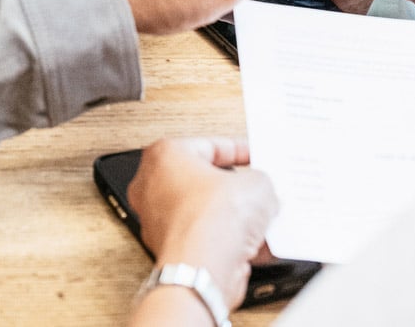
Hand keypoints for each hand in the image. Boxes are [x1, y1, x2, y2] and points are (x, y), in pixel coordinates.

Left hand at [128, 138, 277, 310]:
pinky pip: (206, 239)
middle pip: (204, 181)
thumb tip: (261, 190)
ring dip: (235, 218)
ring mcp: (160, 223)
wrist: (204, 268)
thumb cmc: (212, 219)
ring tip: (261, 219)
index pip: (209, 146)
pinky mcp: (172, 252)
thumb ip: (259, 180)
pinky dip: (229, 242)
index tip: (255, 157)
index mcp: (164, 156)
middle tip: (258, 189)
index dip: (239, 150)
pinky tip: (255, 244)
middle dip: (235, 188)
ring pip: (206, 213)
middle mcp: (153, 188)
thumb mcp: (256, 184)